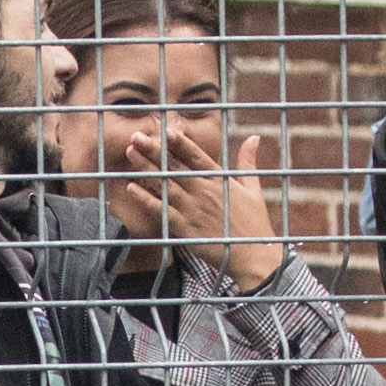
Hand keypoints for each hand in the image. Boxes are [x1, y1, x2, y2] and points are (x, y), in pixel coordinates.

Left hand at [102, 106, 282, 286]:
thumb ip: (248, 161)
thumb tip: (255, 136)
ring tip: (131, 153)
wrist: (253, 255)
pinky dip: (146, 199)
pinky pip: (162, 210)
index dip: (180, 143)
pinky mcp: (186, 227)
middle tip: (136, 136)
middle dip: (155, 150)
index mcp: (219, 179)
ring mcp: (193, 208)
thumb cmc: (255, 222)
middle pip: (175, 166)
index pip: (196, 156)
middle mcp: (203, 190)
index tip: (166, 131)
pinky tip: (131, 188)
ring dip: (146, 168)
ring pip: (165, 184)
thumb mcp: (253, 187)